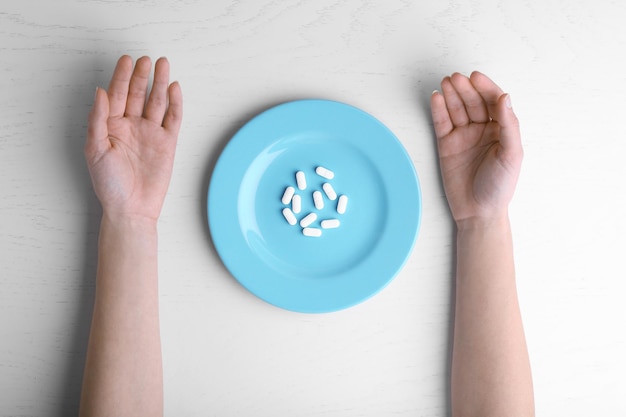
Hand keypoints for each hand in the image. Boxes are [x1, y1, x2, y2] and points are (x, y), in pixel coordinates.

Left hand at [85, 55, 182, 220]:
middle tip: (146, 59)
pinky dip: (175, 103)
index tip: (126, 60)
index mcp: (111, 126)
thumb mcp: (94, 150)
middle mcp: (131, 126)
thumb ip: (97, 119)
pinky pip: (173, 119)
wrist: (132, 208)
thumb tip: (99, 91)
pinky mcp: (167, 143)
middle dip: (142, 75)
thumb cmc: (109, 184)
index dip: (121, 76)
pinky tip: (174, 89)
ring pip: (156, 102)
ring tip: (163, 65)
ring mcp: (150, 133)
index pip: (116, 94)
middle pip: (138, 94)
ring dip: (160, 83)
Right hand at [430, 72, 522, 224]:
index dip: (485, 88)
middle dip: (465, 89)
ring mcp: (463, 136)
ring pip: (456, 109)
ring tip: (445, 84)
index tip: (475, 77)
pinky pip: (441, 123)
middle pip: (473, 102)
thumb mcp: (512, 154)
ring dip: (451, 95)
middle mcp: (482, 130)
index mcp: (502, 129)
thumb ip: (509, 125)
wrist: (478, 212)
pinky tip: (436, 98)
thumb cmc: (499, 186)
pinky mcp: (446, 144)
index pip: (493, 102)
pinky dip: (438, 110)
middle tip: (456, 78)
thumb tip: (505, 97)